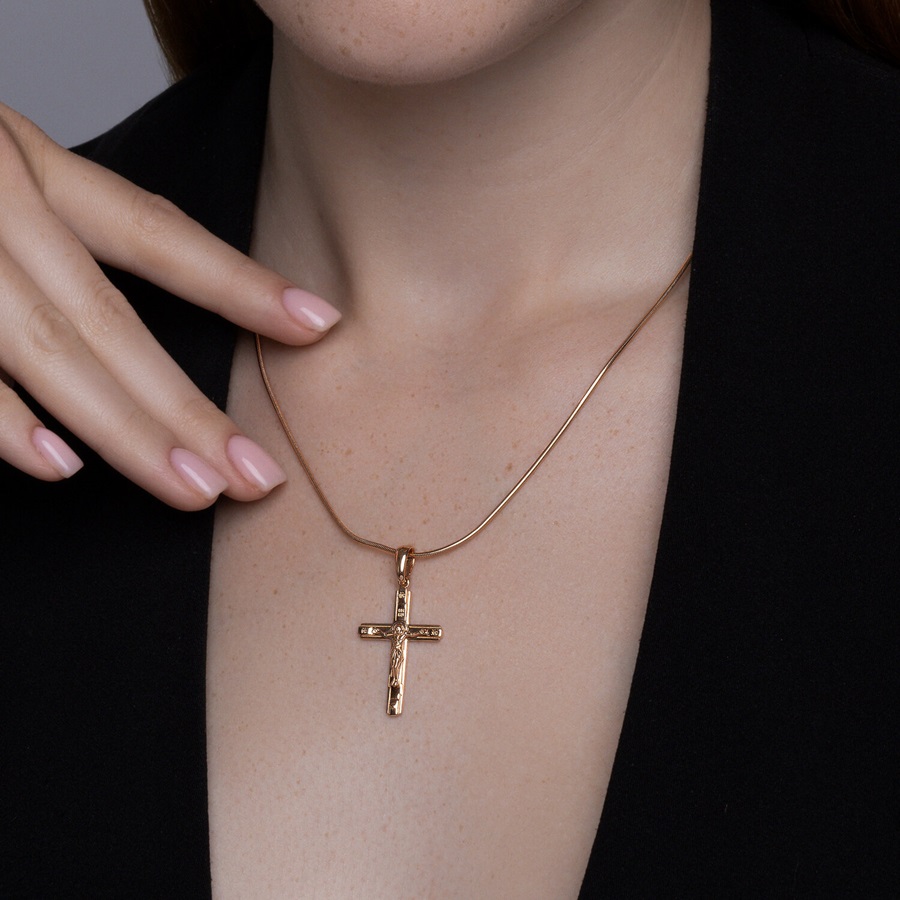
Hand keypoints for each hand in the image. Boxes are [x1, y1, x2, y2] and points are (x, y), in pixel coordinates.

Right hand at [0, 103, 339, 509]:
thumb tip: (125, 342)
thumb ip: (57, 233)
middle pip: (109, 319)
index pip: (156, 234)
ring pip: (47, 352)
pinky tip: (58, 467)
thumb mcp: (3, 170)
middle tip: (254, 478)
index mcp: (28, 165)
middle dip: (185, 406)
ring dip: (123, 430)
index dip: (239, 284)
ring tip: (194, 491)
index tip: (318, 326)